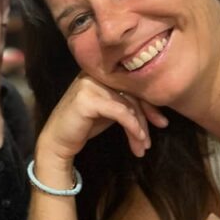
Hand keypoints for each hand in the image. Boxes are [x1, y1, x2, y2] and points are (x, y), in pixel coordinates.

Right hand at [36, 73, 167, 171]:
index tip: (161, 122)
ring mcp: (90, 85)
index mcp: (101, 73)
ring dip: (139, 128)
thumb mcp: (108, 111)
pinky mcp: (87, 99)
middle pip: (131, 93)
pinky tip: (138, 138)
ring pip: (127, 104)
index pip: (132, 84)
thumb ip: (125, 103)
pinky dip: (132, 126)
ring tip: (143, 146)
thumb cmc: (83, 126)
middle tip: (156, 135)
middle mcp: (95, 74)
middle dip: (147, 116)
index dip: (149, 103)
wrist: (57, 141)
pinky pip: (119, 111)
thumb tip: (155, 110)